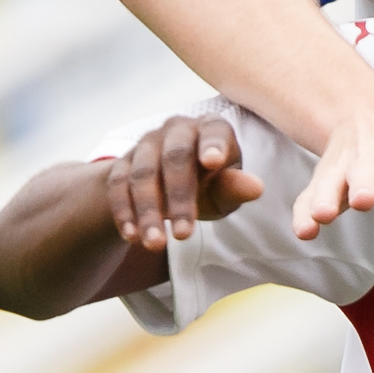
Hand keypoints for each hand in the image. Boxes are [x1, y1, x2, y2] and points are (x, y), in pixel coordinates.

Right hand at [105, 113, 266, 252]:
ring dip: (147, 211)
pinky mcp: (122, 162)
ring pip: (143, 174)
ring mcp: (147, 143)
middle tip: (184, 236)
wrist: (169, 185)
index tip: (213, 162)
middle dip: (178, 198)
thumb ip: (235, 188)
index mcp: (211, 128)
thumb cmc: (210, 185)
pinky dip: (124, 212)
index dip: (213, 145)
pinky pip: (118, 185)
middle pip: (174, 157)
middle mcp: (177, 128)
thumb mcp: (225, 190)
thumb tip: (255, 187)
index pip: (213, 132)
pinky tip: (132, 236)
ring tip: (156, 245)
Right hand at [288, 82, 373, 237]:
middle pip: (366, 168)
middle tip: (361, 201)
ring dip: (326, 197)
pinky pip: (310, 194)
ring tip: (322, 215)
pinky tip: (303, 231)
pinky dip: (303, 212)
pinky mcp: (325, 179)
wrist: (369, 116)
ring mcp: (346, 166)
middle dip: (362, 184)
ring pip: (333, 179)